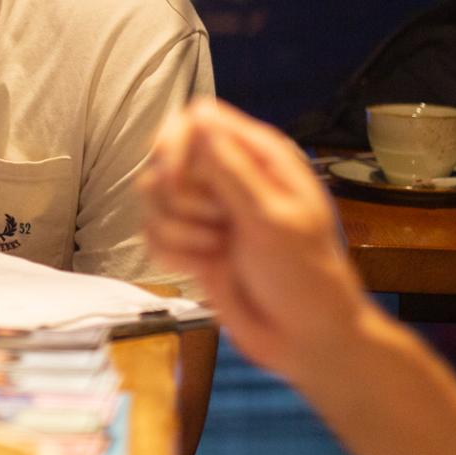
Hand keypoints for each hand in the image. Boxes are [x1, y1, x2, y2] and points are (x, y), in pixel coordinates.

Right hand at [139, 98, 370, 380]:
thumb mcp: (272, 220)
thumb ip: (231, 169)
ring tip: (218, 248)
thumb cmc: (305, 275)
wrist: (304, 339)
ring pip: (152, 196)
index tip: (178, 180)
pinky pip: (151, 233)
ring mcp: (204, 210)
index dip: (179, 144)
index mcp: (258, 156)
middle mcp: (226, 175)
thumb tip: (198, 115)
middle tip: (216, 222)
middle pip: (165, 155)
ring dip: (179, 228)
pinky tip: (203, 267)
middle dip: (178, 194)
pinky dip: (173, 252)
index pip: (197, 119)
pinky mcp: (188, 244)